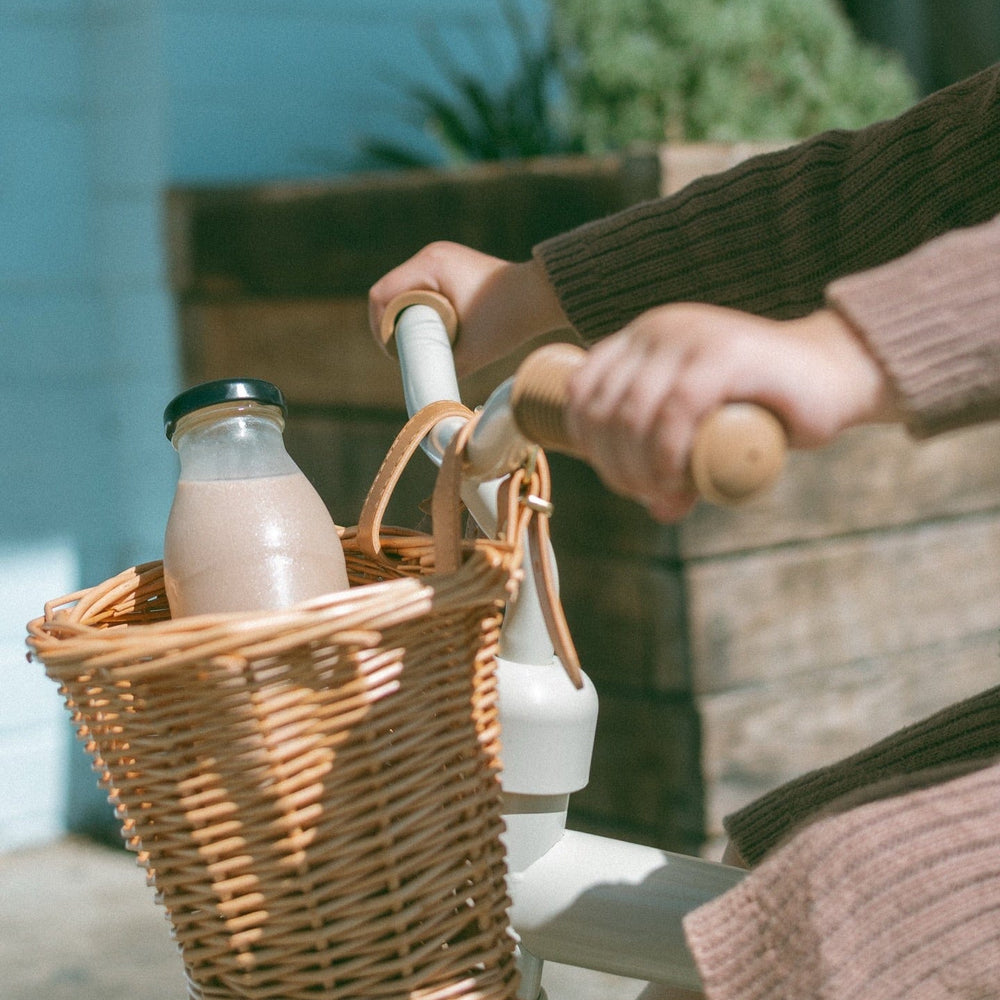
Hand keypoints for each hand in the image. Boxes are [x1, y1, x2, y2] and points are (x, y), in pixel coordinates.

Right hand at [368, 241, 569, 376]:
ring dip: (403, 314)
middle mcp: (431, 255)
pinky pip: (421, 286)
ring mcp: (441, 257)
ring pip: (405, 289)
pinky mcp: (451, 265)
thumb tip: (423, 393)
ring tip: (414, 343)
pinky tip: (426, 328)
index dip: (379, 327)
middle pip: (390, 291)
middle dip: (390, 323)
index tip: (392, 353)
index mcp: (430, 267)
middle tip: (402, 353)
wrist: (544, 297)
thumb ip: (443, 370)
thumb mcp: (471, 353)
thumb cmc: (508, 321)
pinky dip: (419, 307)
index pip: (382, 294)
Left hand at [565, 303, 899, 520]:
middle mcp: (659, 328)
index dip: (587, 444)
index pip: (582, 390)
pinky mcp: (725, 354)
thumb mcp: (702, 422)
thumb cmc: (769, 405)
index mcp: (643, 337)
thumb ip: (671, 450)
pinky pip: (674, 411)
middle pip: (604, 410)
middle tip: (649, 497)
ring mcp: (691, 337)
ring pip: (632, 415)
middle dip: (615, 468)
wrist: (837, 374)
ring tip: (666, 497)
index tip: (620, 479)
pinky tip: (679, 482)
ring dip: (639, 471)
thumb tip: (651, 505)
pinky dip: (667, 457)